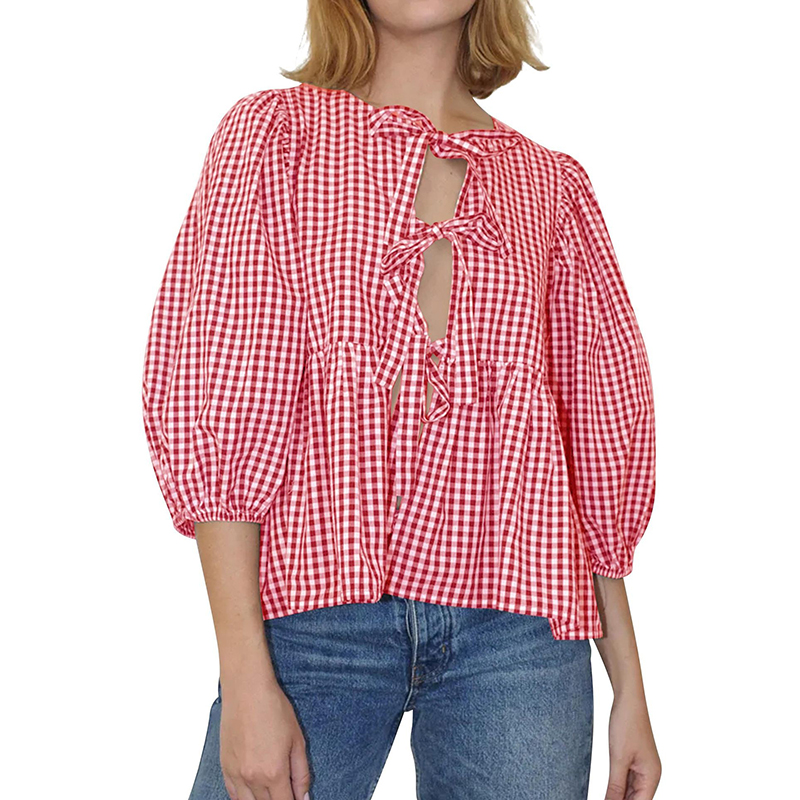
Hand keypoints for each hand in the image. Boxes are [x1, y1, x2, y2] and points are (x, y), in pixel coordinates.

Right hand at [219, 676, 311, 799]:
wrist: (247, 691)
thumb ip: (301, 772)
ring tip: (271, 791)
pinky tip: (253, 792)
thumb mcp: (297, 739)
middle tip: (286, 791)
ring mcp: (236, 774)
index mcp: (275, 772)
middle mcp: (253, 778)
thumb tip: (303, 796)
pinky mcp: (225, 767)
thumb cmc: (274, 709)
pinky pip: (233, 795)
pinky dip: (244, 797)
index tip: (297, 799)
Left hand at [605, 692, 661, 799]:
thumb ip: (615, 786)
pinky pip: (626, 781)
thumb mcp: (618, 758)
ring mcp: (642, 768)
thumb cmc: (627, 723)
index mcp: (652, 777)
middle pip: (636, 799)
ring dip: (618, 797)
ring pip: (630, 793)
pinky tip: (607, 792)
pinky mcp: (633, 760)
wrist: (628, 699)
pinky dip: (617, 788)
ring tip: (603, 796)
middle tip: (603, 799)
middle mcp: (650, 775)